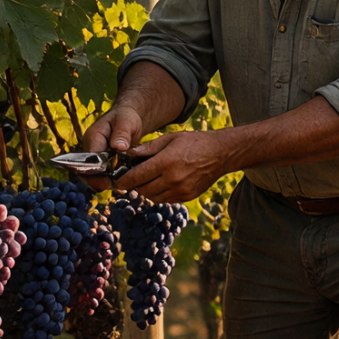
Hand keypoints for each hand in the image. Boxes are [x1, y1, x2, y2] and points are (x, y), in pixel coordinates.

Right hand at [77, 104, 150, 191]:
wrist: (128, 118)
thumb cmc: (126, 117)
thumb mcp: (126, 122)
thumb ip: (122, 133)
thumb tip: (118, 146)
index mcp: (92, 138)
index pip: (89, 160)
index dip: (98, 172)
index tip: (111, 179)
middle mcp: (90, 150)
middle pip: (88, 172)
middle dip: (101, 181)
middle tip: (119, 187)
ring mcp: (95, 158)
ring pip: (95, 176)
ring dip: (107, 183)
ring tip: (123, 189)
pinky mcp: (103, 163)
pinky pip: (103, 176)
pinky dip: (112, 181)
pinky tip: (124, 187)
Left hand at [110, 129, 235, 203]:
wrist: (221, 153)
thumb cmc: (195, 142)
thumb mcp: (170, 138)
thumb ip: (148, 148)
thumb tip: (127, 153)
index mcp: (166, 162)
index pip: (137, 176)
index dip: (123, 180)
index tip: (117, 181)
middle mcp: (173, 179)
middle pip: (142, 189)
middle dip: (135, 185)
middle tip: (134, 177)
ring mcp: (181, 190)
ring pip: (152, 197)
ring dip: (147, 190)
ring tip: (149, 180)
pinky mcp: (187, 196)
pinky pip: (165, 199)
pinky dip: (160, 194)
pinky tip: (163, 183)